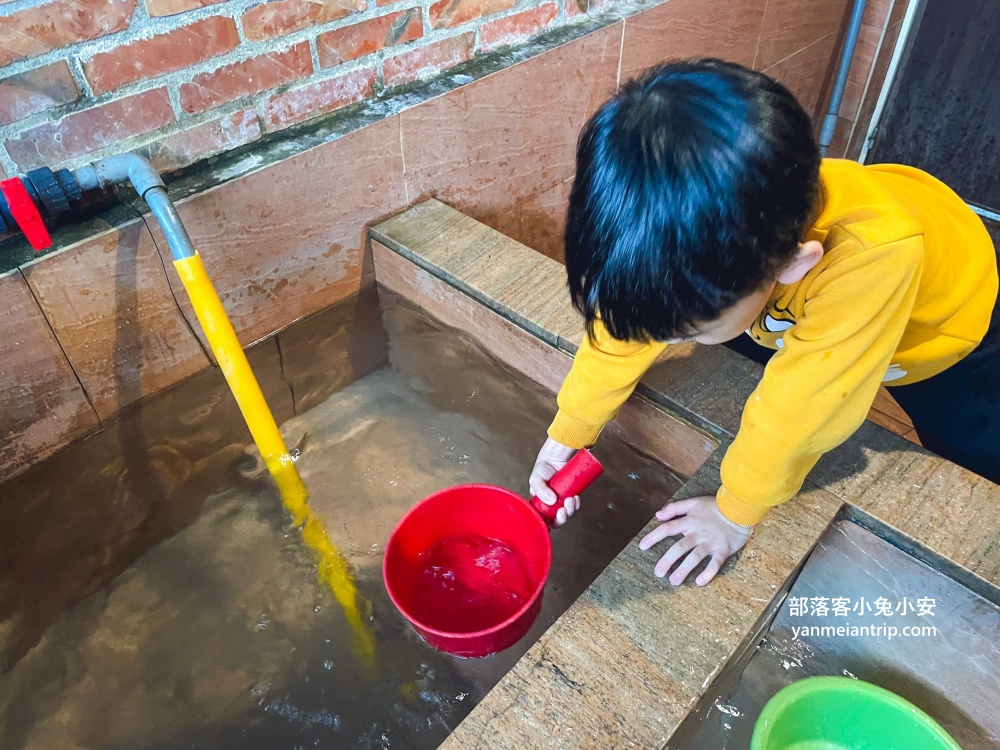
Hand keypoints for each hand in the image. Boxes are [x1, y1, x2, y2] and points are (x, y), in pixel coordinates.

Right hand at [528, 437, 580, 526]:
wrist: (555, 458)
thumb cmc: (542, 469)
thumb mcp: (536, 478)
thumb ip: (540, 489)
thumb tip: (551, 501)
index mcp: (539, 505)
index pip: (542, 521)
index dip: (548, 526)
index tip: (551, 523)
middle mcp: (550, 506)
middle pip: (557, 521)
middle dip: (562, 519)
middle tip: (563, 511)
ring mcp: (561, 501)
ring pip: (567, 513)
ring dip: (570, 510)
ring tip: (570, 499)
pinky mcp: (570, 495)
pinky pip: (575, 505)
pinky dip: (576, 503)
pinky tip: (575, 497)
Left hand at [638, 494, 752, 585]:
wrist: (740, 509)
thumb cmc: (716, 507)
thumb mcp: (694, 502)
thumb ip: (675, 508)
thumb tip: (657, 515)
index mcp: (690, 521)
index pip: (668, 529)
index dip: (654, 537)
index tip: (642, 546)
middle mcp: (699, 533)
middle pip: (680, 547)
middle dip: (667, 560)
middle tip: (658, 573)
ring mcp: (711, 542)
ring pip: (695, 557)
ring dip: (684, 569)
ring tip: (674, 581)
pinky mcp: (724, 549)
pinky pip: (715, 563)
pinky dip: (708, 573)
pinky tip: (700, 582)